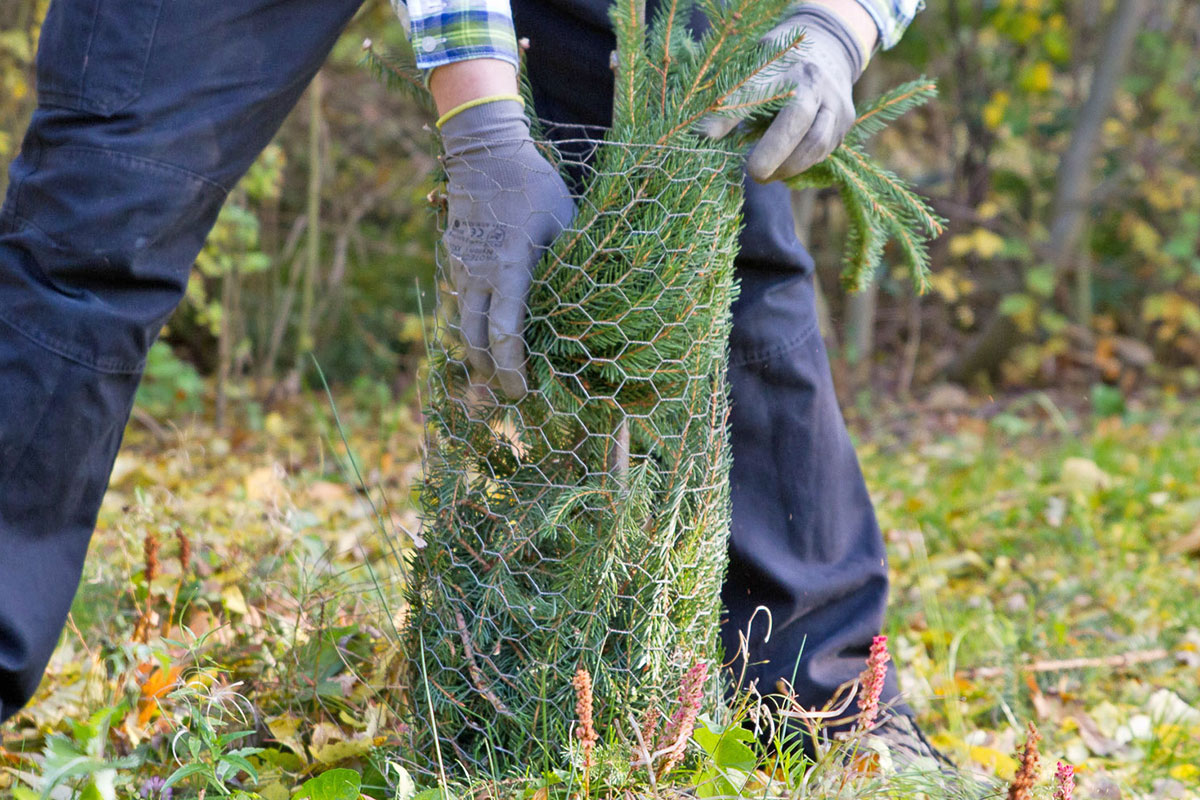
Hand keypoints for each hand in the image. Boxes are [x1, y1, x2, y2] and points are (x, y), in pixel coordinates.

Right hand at [439, 98, 575, 398]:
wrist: (484, 151)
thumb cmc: (533, 185)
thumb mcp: (563, 221)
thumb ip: (568, 265)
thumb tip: (585, 305)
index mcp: (508, 267)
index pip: (504, 333)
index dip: (513, 368)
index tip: (525, 389)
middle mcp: (477, 273)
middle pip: (474, 342)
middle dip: (492, 373)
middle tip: (514, 394)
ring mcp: (461, 267)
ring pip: (461, 326)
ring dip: (478, 355)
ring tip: (500, 373)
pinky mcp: (454, 260)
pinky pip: (460, 303)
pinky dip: (472, 326)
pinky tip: (490, 335)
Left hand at [703, 5, 866, 182]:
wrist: (829, 47)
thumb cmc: (778, 64)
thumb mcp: (754, 66)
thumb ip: (732, 95)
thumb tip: (702, 135)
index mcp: (780, 62)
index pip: (753, 88)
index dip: (729, 113)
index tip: (705, 136)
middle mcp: (811, 79)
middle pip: (797, 116)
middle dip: (773, 151)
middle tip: (752, 172)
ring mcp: (834, 100)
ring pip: (817, 141)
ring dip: (789, 167)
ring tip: (766, 176)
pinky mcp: (846, 120)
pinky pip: (824, 151)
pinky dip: (802, 165)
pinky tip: (784, 168)